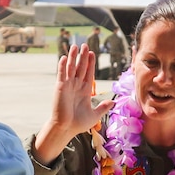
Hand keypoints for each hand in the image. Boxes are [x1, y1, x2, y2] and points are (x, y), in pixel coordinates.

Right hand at [35, 44, 114, 162]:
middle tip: (86, 45)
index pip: (89, 73)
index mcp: (85, 91)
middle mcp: (76, 86)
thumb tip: (113, 102)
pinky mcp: (60, 87)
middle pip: (80, 67)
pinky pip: (62, 74)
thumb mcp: (94, 115)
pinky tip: (65, 57)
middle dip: (83, 57)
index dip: (90, 63)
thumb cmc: (78, 124)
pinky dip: (63, 66)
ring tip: (76, 46)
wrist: (66, 129)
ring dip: (73, 57)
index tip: (93, 53)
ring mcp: (67, 86)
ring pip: (71, 68)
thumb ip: (103, 107)